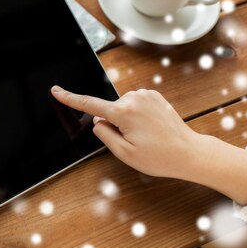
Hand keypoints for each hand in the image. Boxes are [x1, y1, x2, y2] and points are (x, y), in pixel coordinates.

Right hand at [51, 86, 246, 204]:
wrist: (190, 152)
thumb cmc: (159, 157)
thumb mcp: (125, 153)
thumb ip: (104, 134)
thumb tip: (97, 121)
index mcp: (124, 113)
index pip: (90, 104)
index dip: (70, 98)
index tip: (56, 90)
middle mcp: (134, 98)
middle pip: (109, 110)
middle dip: (114, 124)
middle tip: (134, 141)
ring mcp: (146, 95)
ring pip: (122, 107)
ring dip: (127, 120)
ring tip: (146, 136)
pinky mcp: (154, 95)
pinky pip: (134, 104)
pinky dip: (137, 115)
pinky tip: (150, 128)